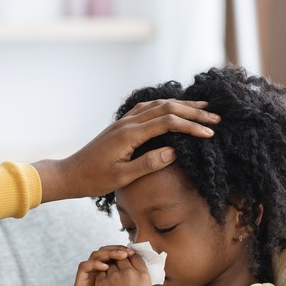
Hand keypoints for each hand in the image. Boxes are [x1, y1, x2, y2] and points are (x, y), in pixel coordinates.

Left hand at [33, 100, 219, 202]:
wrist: (69, 174)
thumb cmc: (94, 180)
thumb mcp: (123, 177)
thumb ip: (148, 163)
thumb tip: (174, 151)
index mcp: (129, 134)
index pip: (167, 122)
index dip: (191, 126)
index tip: (210, 133)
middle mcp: (127, 123)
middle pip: (166, 108)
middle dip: (192, 112)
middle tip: (216, 117)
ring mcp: (123, 122)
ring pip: (157, 105)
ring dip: (181, 105)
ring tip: (202, 108)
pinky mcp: (121, 126)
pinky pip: (147, 109)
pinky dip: (165, 106)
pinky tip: (173, 108)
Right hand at [72, 246, 134, 285]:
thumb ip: (138, 285)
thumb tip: (150, 274)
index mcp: (112, 273)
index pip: (117, 255)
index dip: (125, 251)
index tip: (135, 252)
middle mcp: (99, 271)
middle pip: (107, 250)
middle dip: (118, 249)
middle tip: (127, 252)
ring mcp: (90, 275)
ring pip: (96, 254)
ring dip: (108, 253)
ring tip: (120, 257)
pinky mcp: (81, 281)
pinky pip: (84, 266)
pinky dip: (94, 264)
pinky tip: (105, 268)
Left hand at [95, 253, 156, 285]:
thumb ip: (146, 283)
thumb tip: (143, 277)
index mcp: (143, 275)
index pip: (136, 257)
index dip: (131, 257)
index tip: (128, 260)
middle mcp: (129, 273)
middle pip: (122, 258)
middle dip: (119, 261)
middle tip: (117, 267)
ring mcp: (114, 277)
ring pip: (110, 265)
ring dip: (110, 269)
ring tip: (110, 279)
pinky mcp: (102, 282)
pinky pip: (101, 273)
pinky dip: (102, 276)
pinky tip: (104, 285)